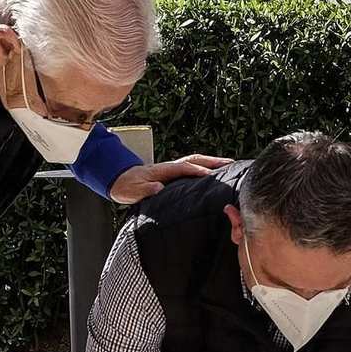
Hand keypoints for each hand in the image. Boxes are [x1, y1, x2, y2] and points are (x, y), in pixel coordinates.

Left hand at [108, 154, 232, 204]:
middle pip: (195, 160)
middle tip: (231, 163)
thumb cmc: (126, 186)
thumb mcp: (133, 191)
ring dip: (212, 162)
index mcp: (162, 170)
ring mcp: (172, 169)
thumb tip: (160, 188)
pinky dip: (205, 168)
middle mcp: (169, 166)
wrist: (119, 180)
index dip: (198, 171)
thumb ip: (146, 189)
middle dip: (213, 161)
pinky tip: (214, 173)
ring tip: (229, 166)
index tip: (212, 175)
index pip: (184, 168)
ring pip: (196, 162)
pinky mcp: (173, 173)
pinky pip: (192, 168)